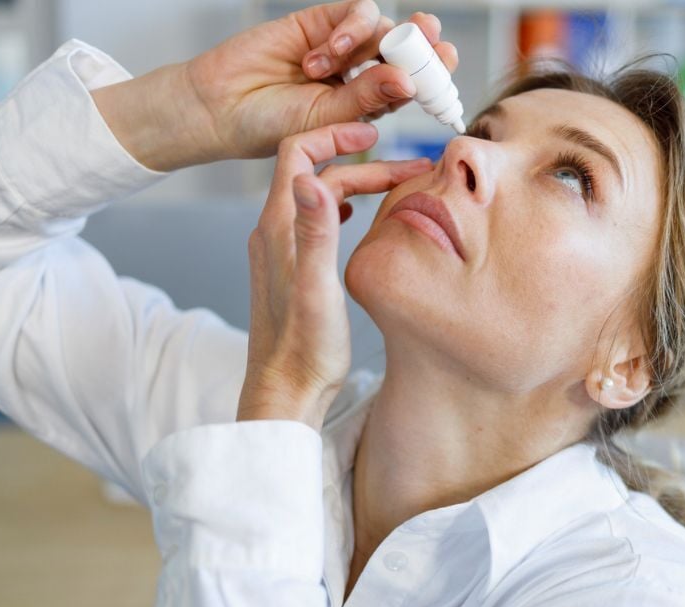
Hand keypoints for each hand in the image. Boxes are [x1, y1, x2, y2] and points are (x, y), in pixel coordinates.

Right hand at [91, 1, 456, 171]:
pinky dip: (346, 30)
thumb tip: (408, 81)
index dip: (435, 75)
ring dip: (366, 43)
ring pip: (382, 28)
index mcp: (370, 104)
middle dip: (425, 45)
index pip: (414, 84)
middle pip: (407, 49)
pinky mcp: (320, 21)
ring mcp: (342, 46)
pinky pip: (354, 13)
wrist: (220, 109)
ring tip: (328, 67)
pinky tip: (320, 55)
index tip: (448, 72)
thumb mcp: (325, 120)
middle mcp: (361, 73)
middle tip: (436, 43)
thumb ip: (366, 98)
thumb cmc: (271, 127)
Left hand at [236, 122, 429, 428]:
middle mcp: (274, 232)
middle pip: (315, 173)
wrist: (285, 393)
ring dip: (356, 183)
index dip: (335, 135)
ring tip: (396, 187)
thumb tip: (311, 179)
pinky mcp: (290, 269)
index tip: (376, 135)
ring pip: (318, 196)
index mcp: (279, 228)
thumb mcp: (317, 287)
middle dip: (363, 163)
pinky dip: (342, 206)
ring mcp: (280, 250)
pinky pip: (315, 220)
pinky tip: (359, 216)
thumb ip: (316, 231)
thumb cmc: (305, 349)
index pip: (297, 153)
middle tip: (410, 169)